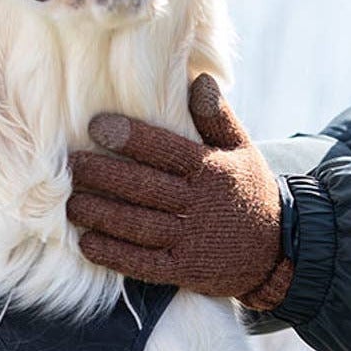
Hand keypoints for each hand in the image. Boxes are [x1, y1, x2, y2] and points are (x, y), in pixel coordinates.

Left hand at [67, 74, 293, 309]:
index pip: (166, 150)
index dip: (130, 137)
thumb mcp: (243, 151)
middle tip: (71, 164)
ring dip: (100, 213)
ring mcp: (192, 241)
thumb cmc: (250, 192)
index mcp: (212, 171)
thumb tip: (199, 79)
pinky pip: (143, 263)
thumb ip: (218, 117)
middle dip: (103, 175)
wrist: (279, 252)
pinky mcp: (184, 271)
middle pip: (144, 188)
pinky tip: (87, 242)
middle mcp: (200, 205)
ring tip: (71, 202)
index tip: (96, 126)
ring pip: (138, 225)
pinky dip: (113, 253)